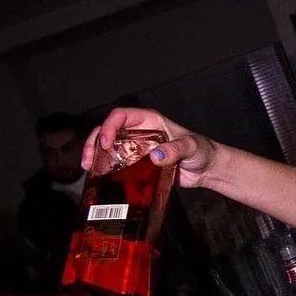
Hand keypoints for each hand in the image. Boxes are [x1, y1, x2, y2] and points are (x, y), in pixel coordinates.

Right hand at [83, 108, 220, 187]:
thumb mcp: (192, 147)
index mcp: (150, 121)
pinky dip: (107, 169)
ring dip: (96, 156)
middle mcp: (139, 132)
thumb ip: (176, 149)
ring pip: (109, 148)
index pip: (122, 116)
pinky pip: (118, 164)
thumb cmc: (202, 151)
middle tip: (89, 160)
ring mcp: (137, 149)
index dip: (109, 126)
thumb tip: (156, 156)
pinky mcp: (138, 165)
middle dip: (95, 143)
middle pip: (108, 131)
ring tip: (89, 169)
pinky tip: (100, 178)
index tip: (106, 142)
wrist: (207, 169)